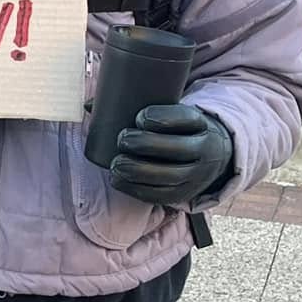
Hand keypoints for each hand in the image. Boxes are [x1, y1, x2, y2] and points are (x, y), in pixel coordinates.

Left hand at [109, 104, 232, 205]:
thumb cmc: (179, 130)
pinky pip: (161, 196)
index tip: (139, 118)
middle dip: (146, 144)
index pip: (186, 119)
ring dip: (138, 170)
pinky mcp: (184, 195)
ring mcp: (197, 176)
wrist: (213, 156)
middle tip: (122, 140)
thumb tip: (88, 104)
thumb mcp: (173, 113)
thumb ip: (139, 105)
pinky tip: (118, 180)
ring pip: (169, 176)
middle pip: (177, 149)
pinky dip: (136, 189)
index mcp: (201, 124)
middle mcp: (205, 150)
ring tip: (116, 164)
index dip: (161, 118)